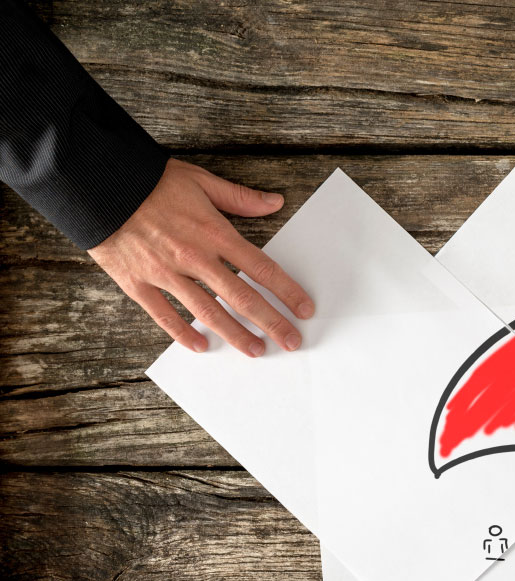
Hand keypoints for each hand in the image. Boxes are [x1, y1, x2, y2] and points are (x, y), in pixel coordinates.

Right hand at [88, 159, 314, 356]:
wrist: (95, 183)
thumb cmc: (149, 180)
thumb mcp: (199, 180)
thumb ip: (239, 198)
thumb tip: (275, 202)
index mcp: (214, 232)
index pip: (261, 269)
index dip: (287, 292)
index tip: (304, 310)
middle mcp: (194, 257)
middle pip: (242, 298)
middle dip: (271, 323)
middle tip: (291, 342)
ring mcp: (165, 273)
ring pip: (208, 312)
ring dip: (235, 335)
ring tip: (256, 350)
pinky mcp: (137, 282)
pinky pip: (164, 315)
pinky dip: (183, 333)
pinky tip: (201, 346)